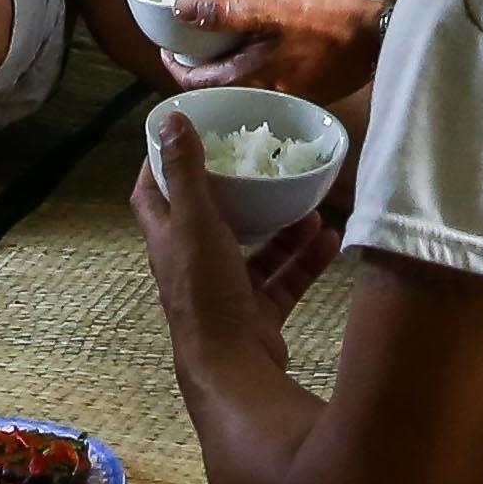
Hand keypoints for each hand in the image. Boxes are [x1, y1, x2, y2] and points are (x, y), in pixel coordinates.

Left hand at [130, 111, 299, 357]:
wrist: (232, 365)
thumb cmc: (205, 289)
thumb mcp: (194, 220)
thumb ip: (186, 171)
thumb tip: (169, 118)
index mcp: (168, 238)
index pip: (153, 193)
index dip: (162, 164)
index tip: (185, 134)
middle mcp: (192, 263)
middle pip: (210, 220)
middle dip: (239, 193)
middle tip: (264, 164)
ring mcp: (226, 290)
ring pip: (255, 250)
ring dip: (283, 229)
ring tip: (313, 204)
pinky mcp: (257, 313)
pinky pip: (283, 279)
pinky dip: (304, 260)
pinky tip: (329, 240)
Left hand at [166, 0, 379, 115]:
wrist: (381, 37)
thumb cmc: (329, 20)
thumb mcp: (274, 7)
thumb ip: (227, 11)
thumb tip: (180, 10)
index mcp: (249, 79)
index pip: (193, 82)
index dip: (174, 61)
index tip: (168, 40)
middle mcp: (263, 96)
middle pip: (214, 85)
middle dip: (198, 61)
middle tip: (193, 32)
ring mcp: (285, 95)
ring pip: (239, 82)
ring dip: (225, 62)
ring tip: (222, 33)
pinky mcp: (304, 89)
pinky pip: (264, 80)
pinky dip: (252, 63)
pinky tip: (258, 41)